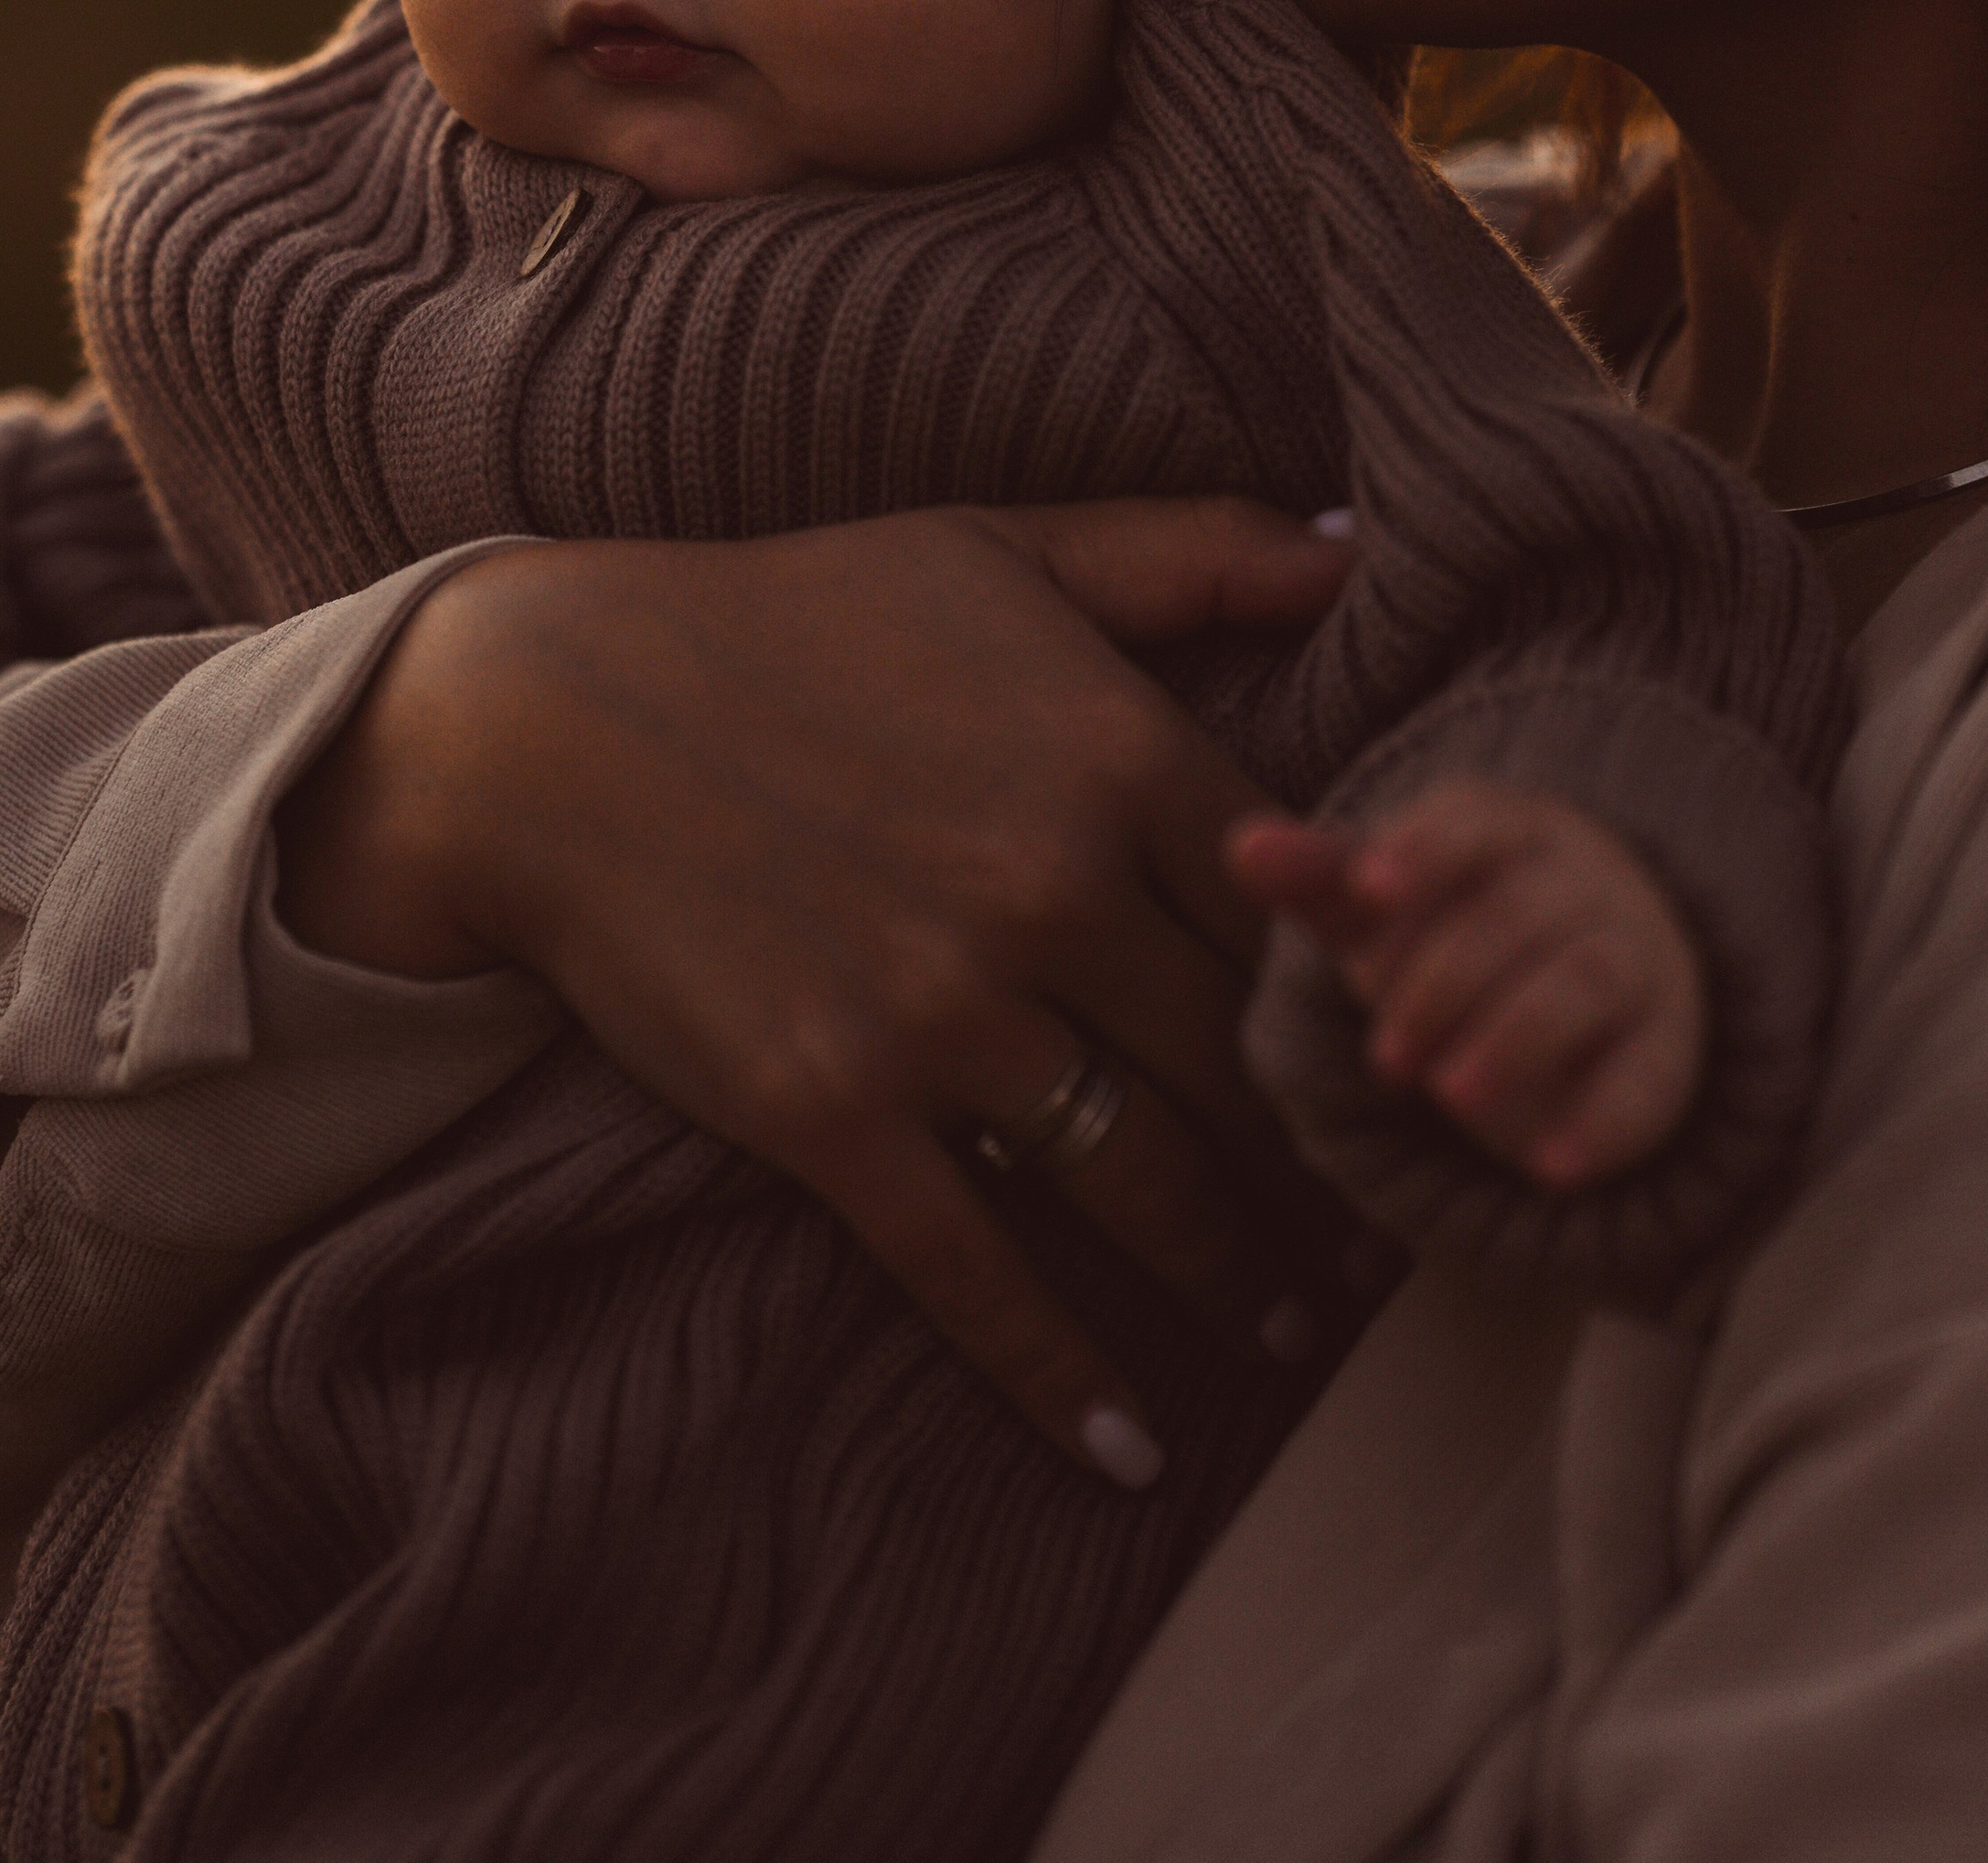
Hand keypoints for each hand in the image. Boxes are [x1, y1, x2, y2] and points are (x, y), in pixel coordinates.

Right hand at [275, 500, 1349, 1487]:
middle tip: (1391, 1231)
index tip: (1421, 1062)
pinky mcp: (833, 1112)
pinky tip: (1132, 1443)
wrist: (559, 716)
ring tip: (1291, 1324)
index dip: (1376, 1001)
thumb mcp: (1007, 553)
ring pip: (1148, 1185)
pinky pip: (982, 1274)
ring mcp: (942, 1013)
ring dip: (1239, 1278)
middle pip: (1248, 1070)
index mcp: (1120, 754)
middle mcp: (1053, 890)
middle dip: (1333, 1166)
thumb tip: (1360, 553)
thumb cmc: (802, 617)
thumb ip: (1196, 553)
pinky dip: (1065, 1374)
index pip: (1306, 912)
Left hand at [1230, 781, 1706, 1192]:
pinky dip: (1601, 1124)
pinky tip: (1546, 1167)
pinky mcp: (1664, 1052)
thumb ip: (1323, 878)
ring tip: (1449, 1096)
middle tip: (1385, 1058)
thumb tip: (1241, 846)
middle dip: (1442, 984)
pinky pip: (1645, 1081)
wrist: (1604, 976)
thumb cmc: (1467, 924)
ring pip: (1585, 983)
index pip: (1474, 824)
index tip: (1367, 890)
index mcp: (1514, 829)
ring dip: (1516, 1038)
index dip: (1421, 853)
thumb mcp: (1393, 905)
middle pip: (1517, 915)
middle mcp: (1586, 883)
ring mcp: (1635, 961)